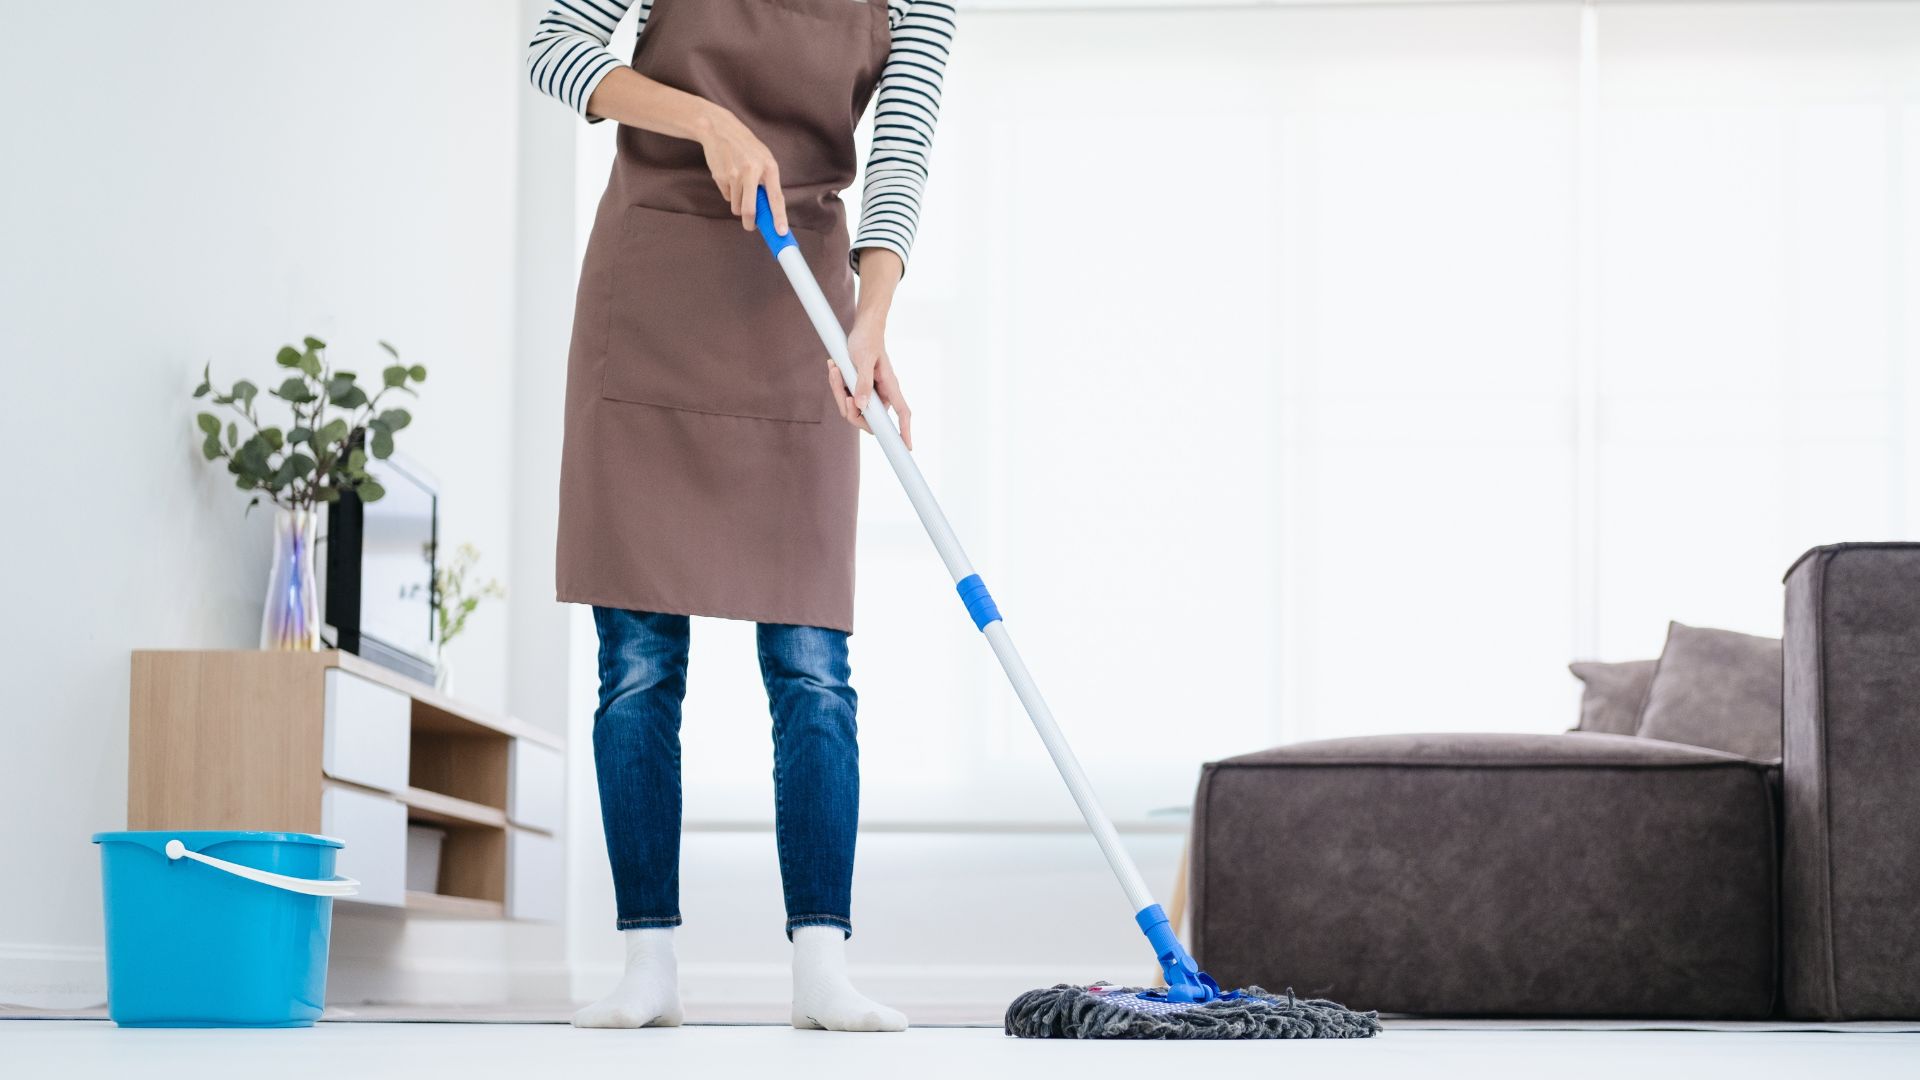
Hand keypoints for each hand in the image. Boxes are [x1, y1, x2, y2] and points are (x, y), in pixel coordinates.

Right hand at [695, 106, 786, 233]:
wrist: (721, 130)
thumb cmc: (747, 148)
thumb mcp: (763, 159)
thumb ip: (767, 183)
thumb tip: (769, 213)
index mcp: (769, 167)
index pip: (776, 197)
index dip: (779, 217)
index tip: (781, 232)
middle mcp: (752, 171)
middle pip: (749, 209)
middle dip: (750, 222)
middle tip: (750, 226)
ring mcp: (734, 174)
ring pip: (737, 206)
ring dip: (738, 203)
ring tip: (739, 184)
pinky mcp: (721, 176)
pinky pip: (727, 196)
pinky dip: (729, 193)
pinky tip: (729, 176)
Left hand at [829, 314, 911, 449]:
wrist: (863, 327)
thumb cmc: (868, 340)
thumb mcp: (863, 359)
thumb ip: (863, 383)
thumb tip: (861, 406)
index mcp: (890, 387)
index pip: (902, 413)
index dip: (905, 431)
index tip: (907, 447)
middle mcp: (881, 393)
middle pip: (868, 418)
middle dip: (849, 409)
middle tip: (841, 391)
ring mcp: (869, 392)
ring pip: (852, 409)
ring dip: (838, 392)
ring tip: (835, 369)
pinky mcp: (858, 389)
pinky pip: (845, 398)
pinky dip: (837, 385)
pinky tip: (834, 368)